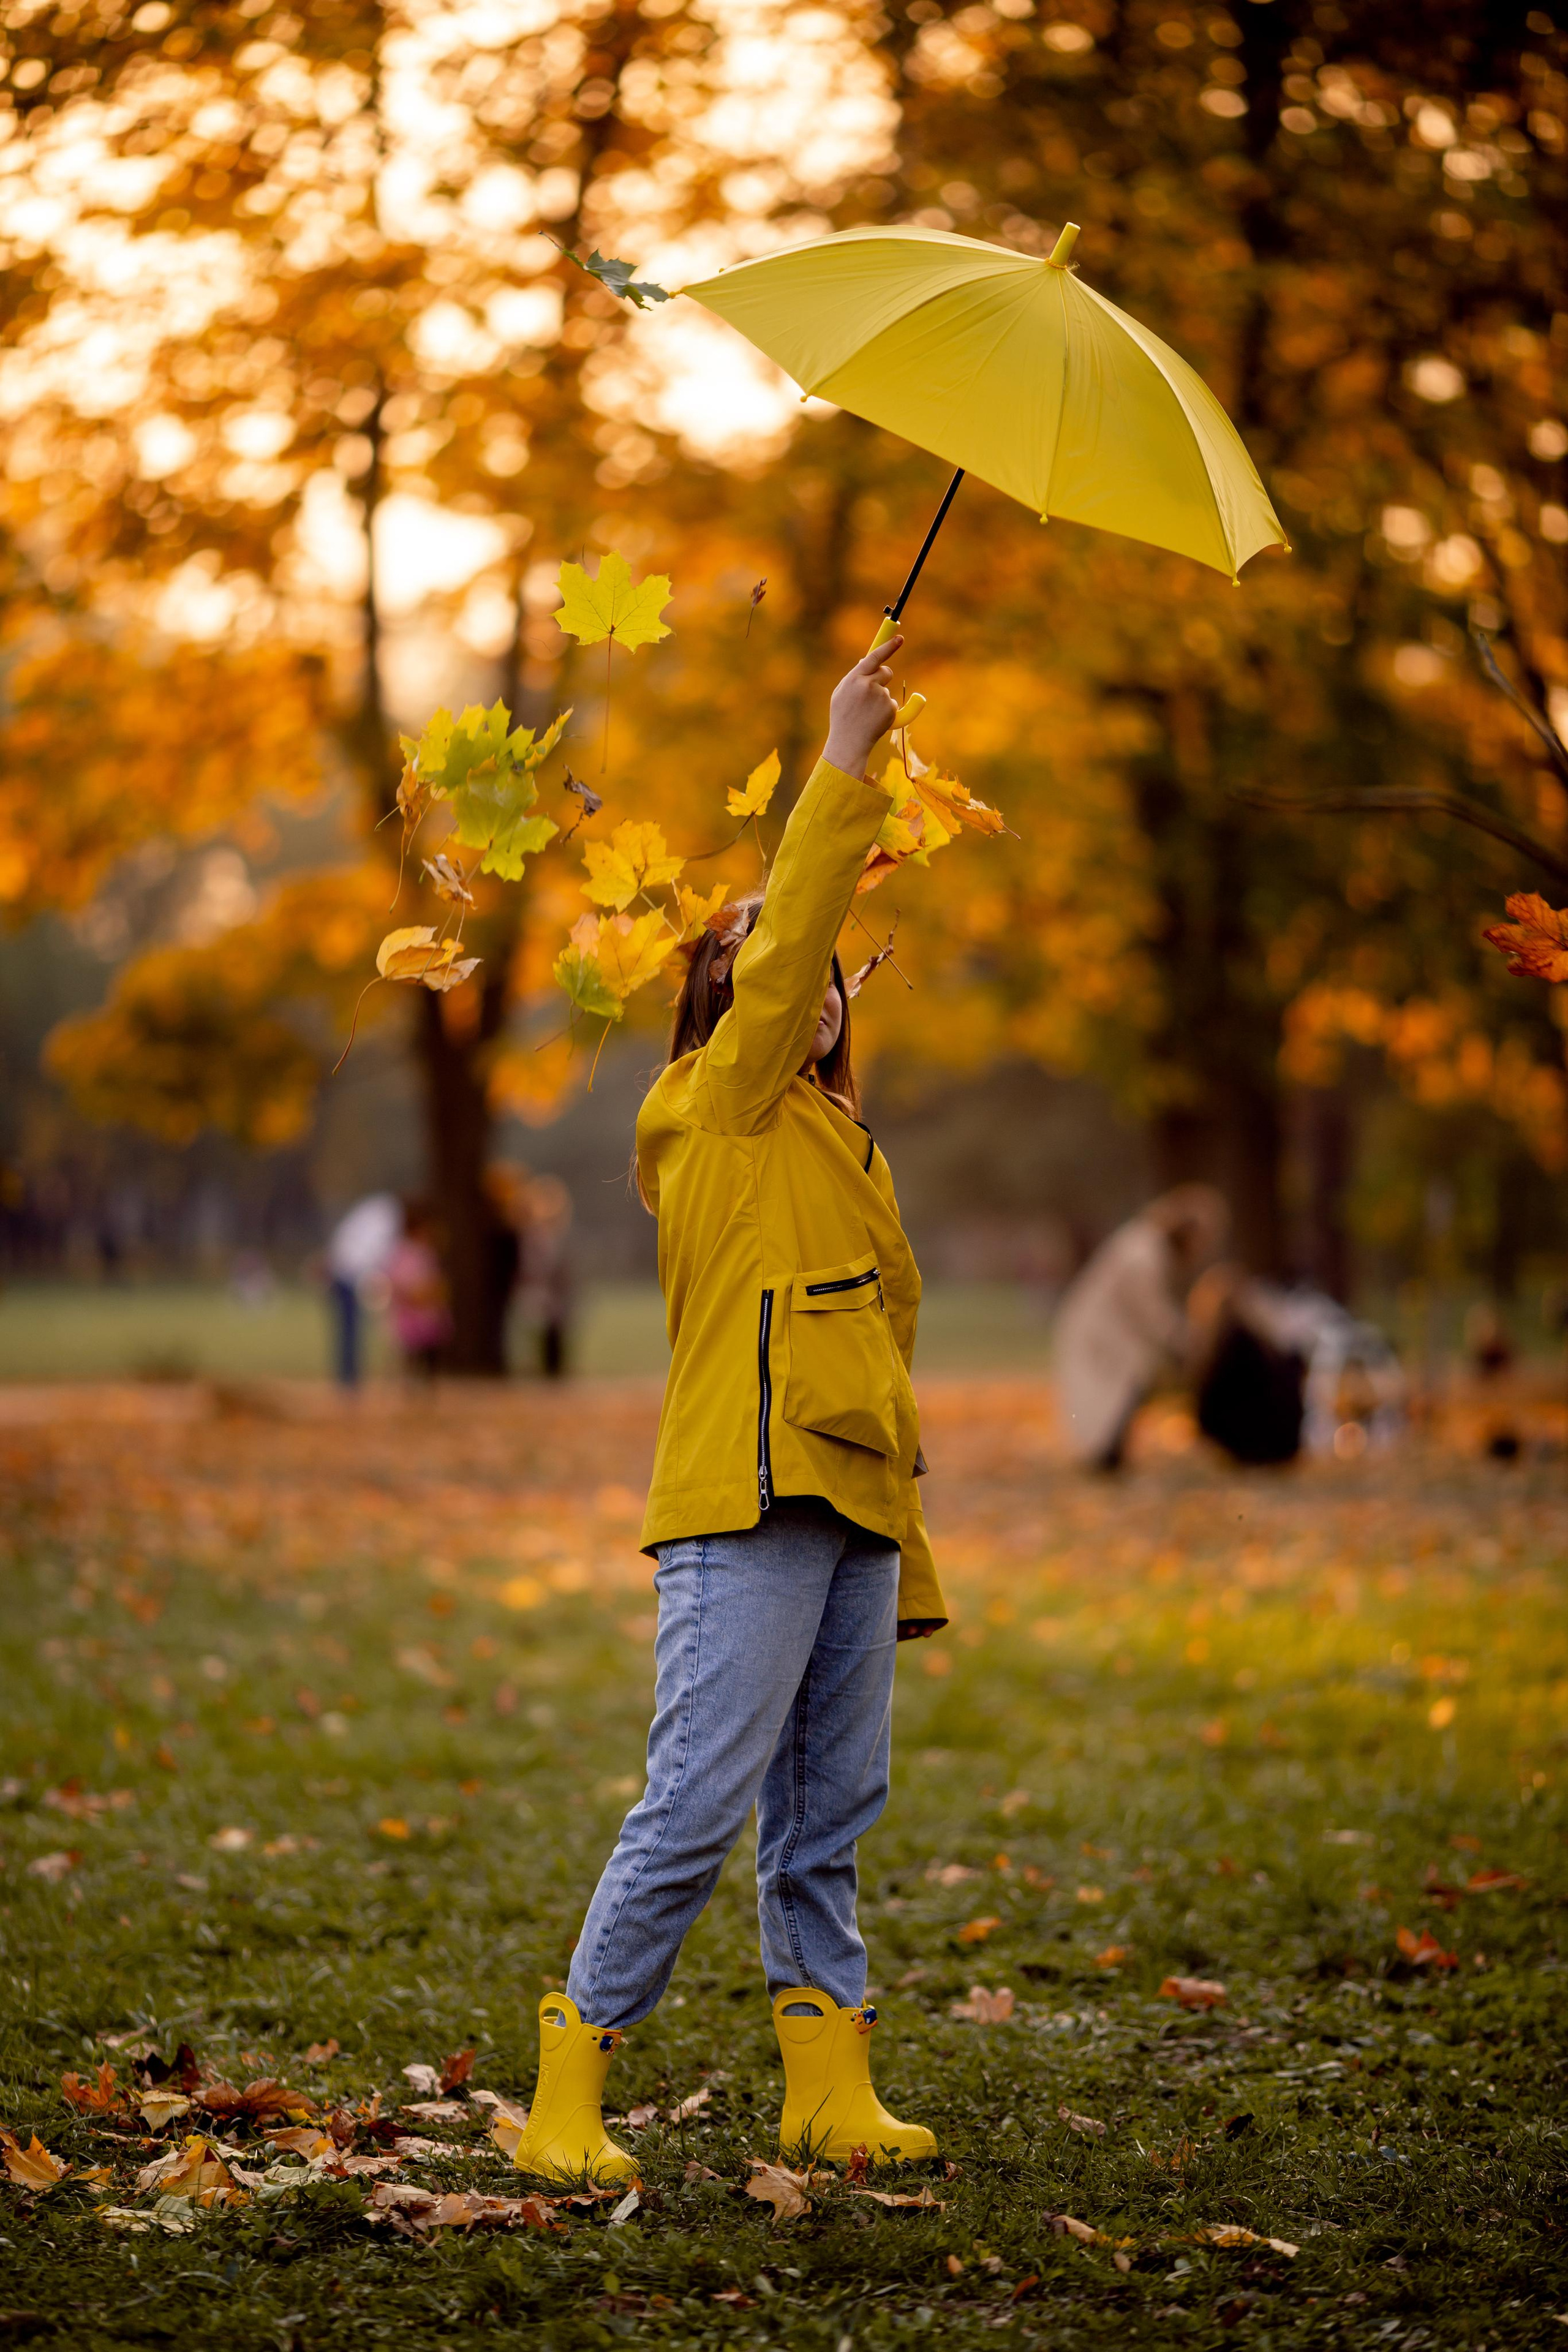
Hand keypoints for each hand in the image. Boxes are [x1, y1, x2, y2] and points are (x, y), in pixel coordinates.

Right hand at [822, 633, 902, 775]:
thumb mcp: (841, 693)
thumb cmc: (842, 717)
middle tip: (873, 691)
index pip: (874, 657)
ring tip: (867, 714)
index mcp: (854, 679)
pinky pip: (892, 704)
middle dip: (883, 677)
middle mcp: (868, 685)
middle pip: (886, 671)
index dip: (888, 646)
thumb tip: (866, 661)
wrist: (849, 743)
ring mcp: (880, 697)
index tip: (900, 638)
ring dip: (881, 699)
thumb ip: (854, 677)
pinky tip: (874, 721)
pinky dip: (886, 711)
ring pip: (887, 690)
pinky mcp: (890, 709)